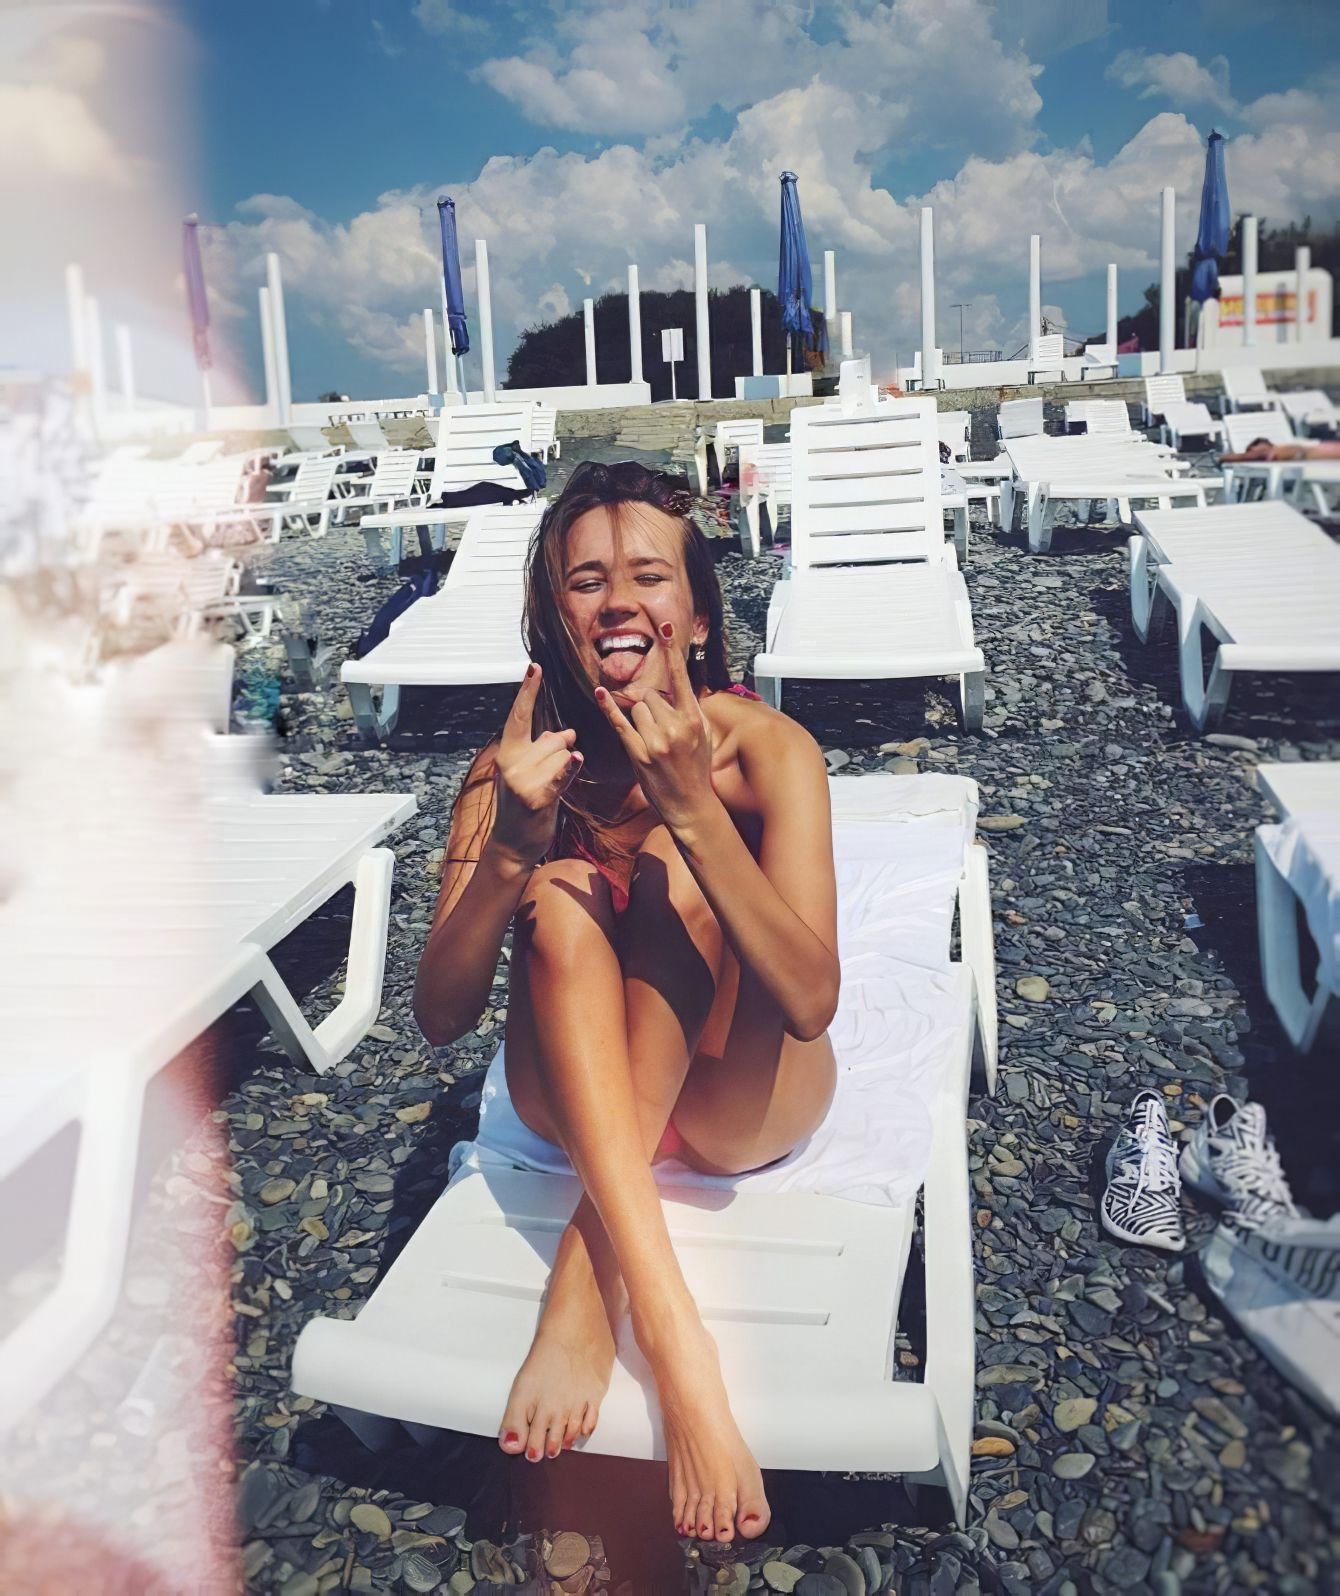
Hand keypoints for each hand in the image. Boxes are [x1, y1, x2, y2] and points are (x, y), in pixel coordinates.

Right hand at [490, 664, 582, 867]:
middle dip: (561, 752)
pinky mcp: (536, 798)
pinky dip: (569, 769)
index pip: (519, 715)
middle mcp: (511, 762)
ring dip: (566, 771)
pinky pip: (560, 776)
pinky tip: (576, 760)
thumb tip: (567, 732)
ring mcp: (522, 780)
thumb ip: (545, 747)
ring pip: (563, 756)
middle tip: (548, 777)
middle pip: (554, 739)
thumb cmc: (525, 804)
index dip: (528, 690)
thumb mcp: (530, 770)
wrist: (513, 844)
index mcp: (508, 751)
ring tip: (549, 791)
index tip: (534, 667)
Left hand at [594, 623, 716, 832]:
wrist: (691, 803)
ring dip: (640, 718)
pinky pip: (620, 723)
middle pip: (651, 695)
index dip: (672, 651)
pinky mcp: (638, 754)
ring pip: (637, 708)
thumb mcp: (703, 734)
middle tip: (661, 728)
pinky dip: (609, 707)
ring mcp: (656, 741)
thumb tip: (676, 685)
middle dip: (652, 705)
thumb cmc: (697, 766)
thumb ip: (690, 708)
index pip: (680, 678)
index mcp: (694, 719)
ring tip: (654, 741)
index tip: (665, 627)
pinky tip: (600, 693)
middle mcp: (675, 727)